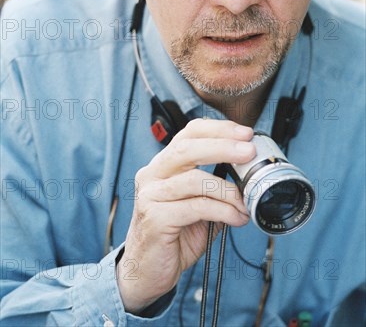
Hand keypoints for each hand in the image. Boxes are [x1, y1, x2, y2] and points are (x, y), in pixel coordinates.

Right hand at [116, 118, 255, 313]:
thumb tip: (249, 176)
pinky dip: (222, 211)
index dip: (218, 129)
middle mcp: (152, 174)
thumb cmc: (174, 235)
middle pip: (187, 148)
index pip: (189, 134)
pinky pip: (196, 207)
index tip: (245, 133)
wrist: (146, 272)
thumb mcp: (198, 205)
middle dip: (223, 146)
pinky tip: (236, 218)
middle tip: (249, 151)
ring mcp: (150, 195)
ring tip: (245, 202)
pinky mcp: (154, 218)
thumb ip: (216, 189)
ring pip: (194, 179)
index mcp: (163, 165)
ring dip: (228, 189)